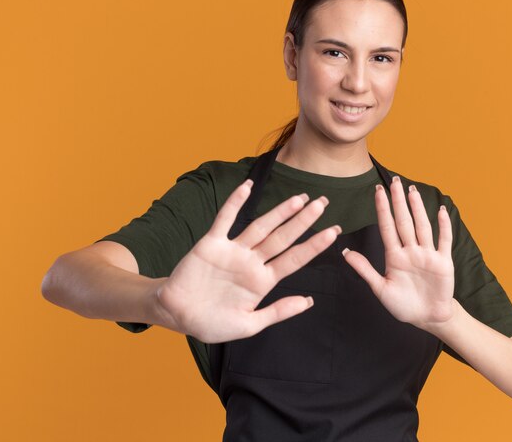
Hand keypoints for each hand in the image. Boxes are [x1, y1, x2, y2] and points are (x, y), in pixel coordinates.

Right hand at [155, 179, 339, 343]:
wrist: (178, 315)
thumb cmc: (212, 322)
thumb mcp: (249, 324)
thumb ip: (278, 312)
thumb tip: (309, 302)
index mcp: (263, 281)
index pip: (294, 259)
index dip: (314, 245)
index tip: (334, 232)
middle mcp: (252, 262)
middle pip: (283, 237)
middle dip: (303, 221)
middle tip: (323, 203)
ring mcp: (233, 251)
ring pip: (260, 226)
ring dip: (279, 212)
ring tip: (299, 198)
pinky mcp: (211, 244)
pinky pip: (225, 220)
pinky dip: (235, 203)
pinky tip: (247, 187)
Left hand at [342, 176, 454, 330]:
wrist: (427, 318)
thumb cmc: (403, 304)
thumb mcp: (380, 288)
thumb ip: (365, 269)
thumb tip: (345, 252)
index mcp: (394, 256)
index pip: (387, 227)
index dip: (382, 209)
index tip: (377, 191)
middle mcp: (411, 251)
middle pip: (404, 221)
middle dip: (398, 202)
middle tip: (394, 181)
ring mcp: (427, 255)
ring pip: (422, 227)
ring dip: (418, 209)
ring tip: (412, 191)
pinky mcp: (443, 262)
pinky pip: (444, 241)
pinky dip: (444, 226)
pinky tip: (442, 210)